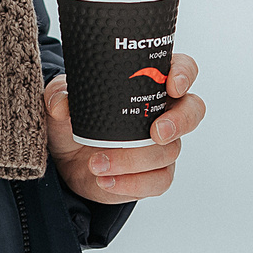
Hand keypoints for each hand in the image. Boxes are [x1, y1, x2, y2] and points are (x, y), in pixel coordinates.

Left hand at [44, 52, 203, 204]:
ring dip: (134, 159)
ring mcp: (161, 145)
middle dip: (180, 121)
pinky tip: (106, 180)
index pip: (182, 69)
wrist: (63, 158)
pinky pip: (159, 181)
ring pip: (169, 150)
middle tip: (155, 133)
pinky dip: (132, 183)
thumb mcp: (58, 100)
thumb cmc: (71, 118)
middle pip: (193, 110)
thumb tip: (61, 104)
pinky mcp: (154, 174)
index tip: (172, 85)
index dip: (184, 74)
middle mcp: (161, 112)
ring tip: (96, 162)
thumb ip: (58, 94)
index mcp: (147, 83)